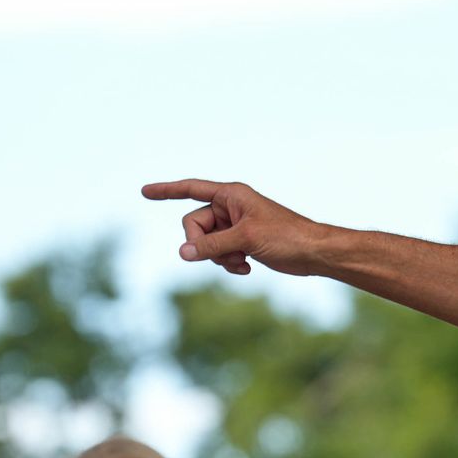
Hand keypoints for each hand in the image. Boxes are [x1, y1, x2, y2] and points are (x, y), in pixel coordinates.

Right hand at [140, 179, 320, 276]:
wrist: (314, 253)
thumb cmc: (287, 237)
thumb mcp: (246, 239)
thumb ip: (212, 246)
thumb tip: (182, 254)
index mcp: (231, 195)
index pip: (191, 189)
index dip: (167, 190)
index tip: (144, 192)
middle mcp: (230, 207)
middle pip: (193, 225)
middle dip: (203, 244)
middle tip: (226, 252)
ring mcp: (234, 226)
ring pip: (205, 243)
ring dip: (218, 257)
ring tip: (241, 260)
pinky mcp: (241, 243)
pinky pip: (218, 254)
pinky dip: (228, 263)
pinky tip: (246, 268)